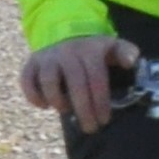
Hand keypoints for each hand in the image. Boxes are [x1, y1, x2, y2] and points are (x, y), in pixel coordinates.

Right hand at [22, 32, 136, 133]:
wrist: (65, 30)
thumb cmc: (92, 48)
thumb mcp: (112, 46)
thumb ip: (126, 52)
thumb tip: (131, 61)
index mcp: (89, 51)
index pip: (96, 80)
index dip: (100, 102)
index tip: (104, 120)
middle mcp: (67, 52)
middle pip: (75, 84)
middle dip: (84, 110)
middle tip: (90, 128)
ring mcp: (47, 57)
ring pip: (49, 82)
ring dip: (58, 101)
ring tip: (67, 110)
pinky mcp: (31, 63)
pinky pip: (27, 81)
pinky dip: (33, 96)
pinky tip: (45, 106)